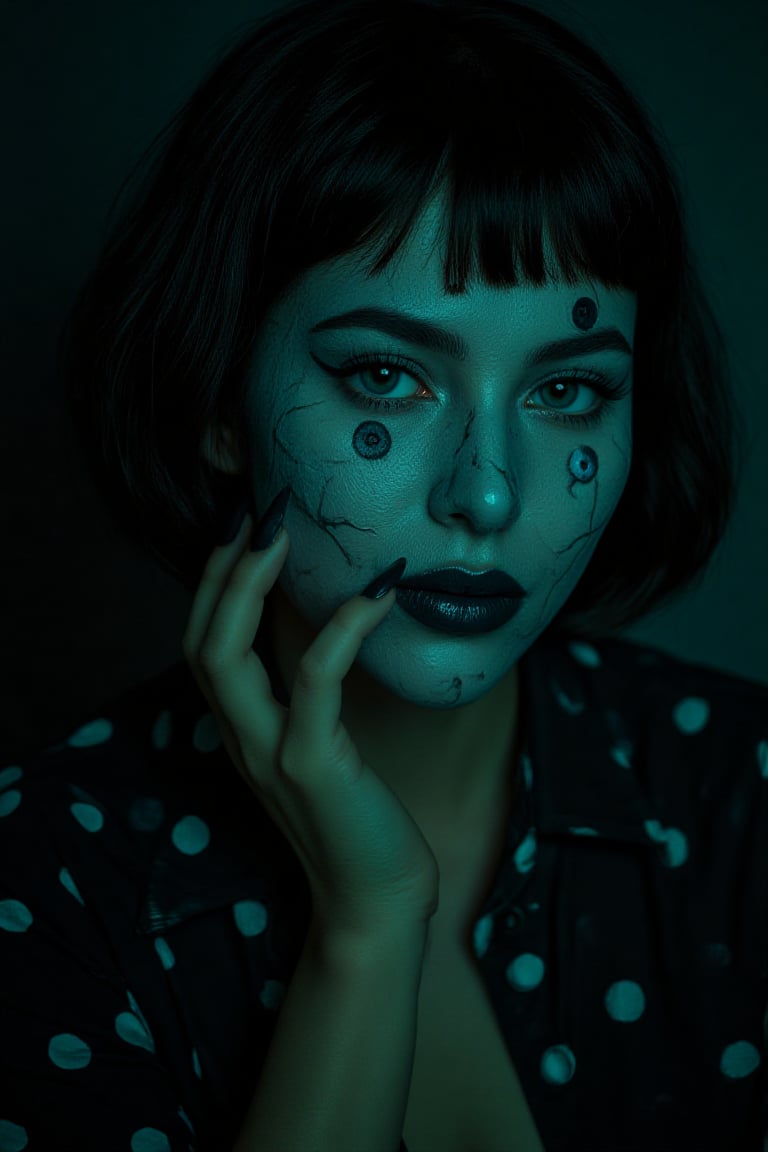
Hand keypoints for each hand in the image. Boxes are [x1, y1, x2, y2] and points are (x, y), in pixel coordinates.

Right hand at [182, 506, 439, 940]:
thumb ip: (305, 696)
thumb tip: (323, 622)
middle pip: (198, 640)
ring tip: (284, 530)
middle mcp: (241, 739)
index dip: (213, 581)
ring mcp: (270, 753)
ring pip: (225, 655)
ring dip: (249, 584)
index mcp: (242, 731)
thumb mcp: (320, 745)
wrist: (375, 902)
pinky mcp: (313, 766)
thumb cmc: (359, 818)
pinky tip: (378, 591)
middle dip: (220, 569)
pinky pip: (314, 681)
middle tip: (260, 510)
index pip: (201, 643)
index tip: (245, 525)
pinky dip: (342, 628)